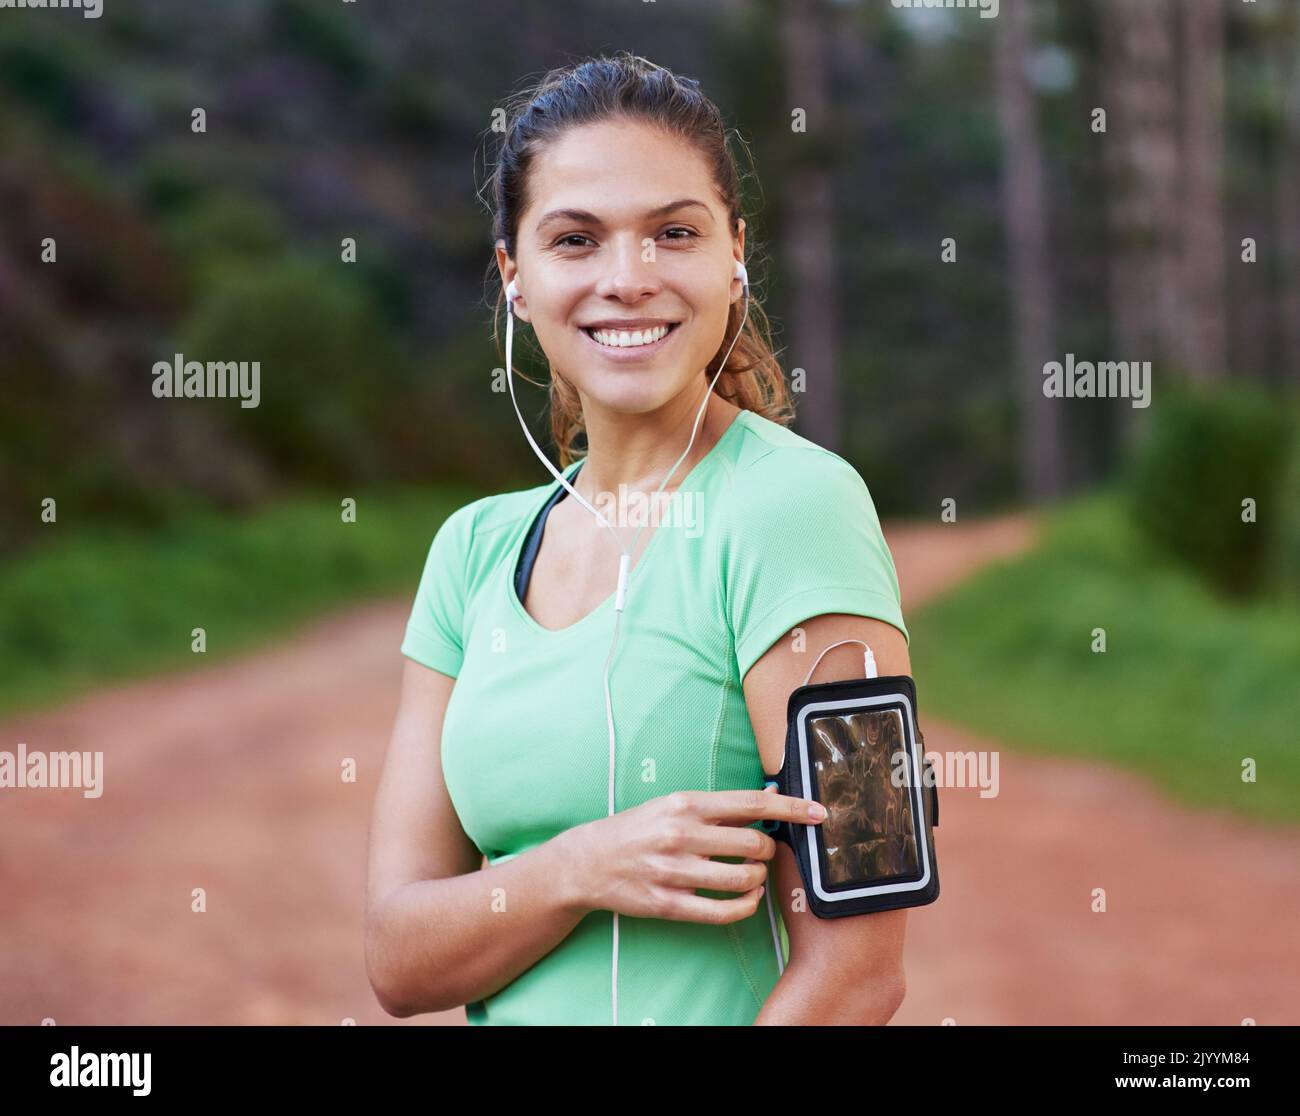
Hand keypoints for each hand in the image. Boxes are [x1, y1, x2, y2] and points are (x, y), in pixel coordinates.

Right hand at [563, 785, 825, 924]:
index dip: (792, 807)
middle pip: (753, 842)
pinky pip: (722, 911)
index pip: (752, 802)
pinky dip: (746, 907)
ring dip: (759, 878)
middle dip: (770, 849)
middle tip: (766, 850)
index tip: (819, 812)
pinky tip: (749, 898)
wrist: (588, 861)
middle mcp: (681, 834)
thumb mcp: (673, 805)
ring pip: (742, 878)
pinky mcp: (668, 903)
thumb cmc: (638, 829)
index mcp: (686, 803)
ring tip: (755, 875)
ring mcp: (674, 871)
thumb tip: (767, 803)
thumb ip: (717, 807)